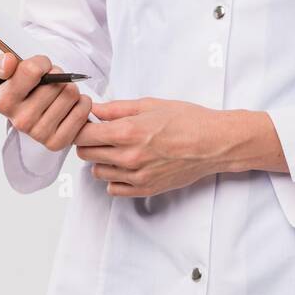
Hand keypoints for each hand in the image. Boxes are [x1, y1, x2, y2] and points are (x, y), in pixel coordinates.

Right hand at [0, 52, 92, 151]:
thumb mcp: (8, 75)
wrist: (31, 116)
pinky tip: (71, 105)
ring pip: (71, 94)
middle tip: (54, 82)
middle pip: (56, 82)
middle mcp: (21, 121)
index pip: (32, 70)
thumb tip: (8, 60)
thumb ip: (3, 63)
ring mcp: (39, 134)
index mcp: (5, 102)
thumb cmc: (22, 92)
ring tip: (61, 94)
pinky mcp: (58, 142)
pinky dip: (82, 102)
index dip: (42, 64)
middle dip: (59, 76)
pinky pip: (82, 110)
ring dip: (71, 88)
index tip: (41, 69)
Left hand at [74, 97, 222, 197]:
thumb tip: (95, 109)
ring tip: (119, 148)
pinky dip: (114, 177)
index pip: (83, 134)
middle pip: (85, 154)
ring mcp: (136, 177)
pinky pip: (113, 189)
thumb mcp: (150, 105)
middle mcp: (128, 157)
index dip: (81, 126)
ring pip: (97, 172)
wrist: (213, 143)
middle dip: (89, 142)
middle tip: (103, 133)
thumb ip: (117, 109)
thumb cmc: (187, 120)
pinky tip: (126, 165)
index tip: (86, 123)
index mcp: (127, 132)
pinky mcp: (145, 190)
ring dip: (102, 160)